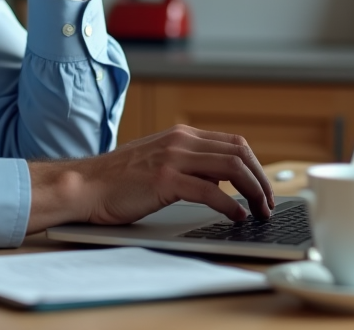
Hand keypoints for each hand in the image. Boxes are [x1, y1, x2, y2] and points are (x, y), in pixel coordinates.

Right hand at [25, 125, 274, 233]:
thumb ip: (189, 165)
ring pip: (232, 169)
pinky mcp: (165, 181)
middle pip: (240, 152)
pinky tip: (236, 216)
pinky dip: (230, 205)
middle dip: (262, 179)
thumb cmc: (118, 180)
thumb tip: (220, 182)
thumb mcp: (159, 162)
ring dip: (253, 192)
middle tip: (268, 203)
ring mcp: (173, 159)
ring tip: (259, 211)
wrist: (85, 185)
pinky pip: (210, 191)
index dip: (255, 166)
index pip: (234, 143)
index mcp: (181, 136)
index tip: (263, 188)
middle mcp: (181, 141)